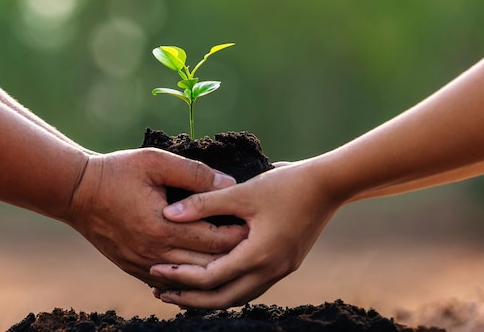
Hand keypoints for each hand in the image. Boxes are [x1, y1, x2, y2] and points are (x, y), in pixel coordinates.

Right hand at [64, 148, 248, 288]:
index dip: (239, 236)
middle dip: (233, 256)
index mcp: (163, 227)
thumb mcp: (156, 162)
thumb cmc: (117, 172)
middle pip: (207, 265)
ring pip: (189, 279)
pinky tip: (203, 271)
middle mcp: (155, 253)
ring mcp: (143, 265)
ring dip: (212, 271)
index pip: (215, 240)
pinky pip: (168, 283)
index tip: (257, 227)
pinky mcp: (133, 268)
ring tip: (235, 259)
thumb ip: (194, 173)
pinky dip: (189, 279)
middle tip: (254, 245)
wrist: (76, 192)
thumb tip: (230, 184)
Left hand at [150, 160, 342, 308]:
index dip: (180, 276)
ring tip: (182, 292)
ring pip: (238, 296)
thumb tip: (168, 214)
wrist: (328, 185)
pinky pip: (251, 287)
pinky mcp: (285, 264)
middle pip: (223, 298)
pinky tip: (214, 280)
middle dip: (190, 299)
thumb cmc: (285, 185)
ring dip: (209, 297)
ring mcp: (280, 271)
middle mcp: (270, 270)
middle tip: (161, 294)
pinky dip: (228, 288)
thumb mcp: (241, 192)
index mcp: (259, 255)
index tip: (156, 269)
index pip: (211, 278)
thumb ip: (204, 203)